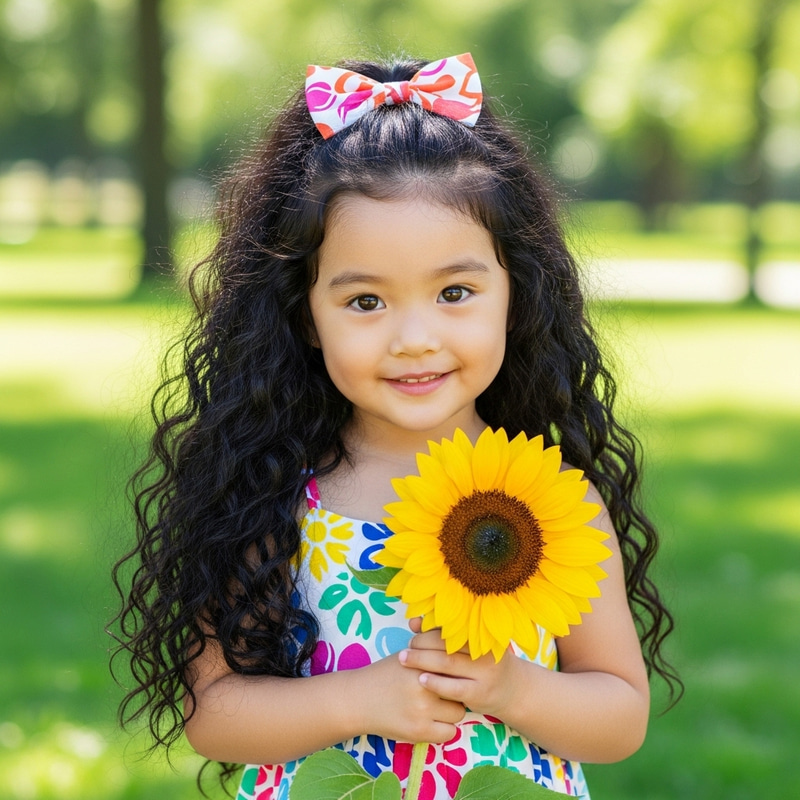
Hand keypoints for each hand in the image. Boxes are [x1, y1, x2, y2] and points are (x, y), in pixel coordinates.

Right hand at [354, 649, 465, 743]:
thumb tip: (459, 652)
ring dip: (451, 711)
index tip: (455, 674)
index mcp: (423, 663)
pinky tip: (434, 722)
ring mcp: (422, 710)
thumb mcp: (407, 656)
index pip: (456, 666)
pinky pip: (449, 733)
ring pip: (458, 712)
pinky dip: (445, 729)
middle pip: (461, 689)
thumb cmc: (385, 674)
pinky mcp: (418, 731)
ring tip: (439, 707)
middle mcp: (425, 685)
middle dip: (457, 691)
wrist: (359, 699)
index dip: (457, 671)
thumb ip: (431, 654)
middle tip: (448, 692)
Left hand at [400, 620, 533, 721]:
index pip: (451, 626)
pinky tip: (421, 679)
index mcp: (482, 634)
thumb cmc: (483, 663)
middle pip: (446, 643)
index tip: (413, 628)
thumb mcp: (470, 646)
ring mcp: (483, 673)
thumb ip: (444, 633)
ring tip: (405, 659)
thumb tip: (414, 621)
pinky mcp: (479, 694)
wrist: (514, 690)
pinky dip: (435, 683)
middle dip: (422, 643)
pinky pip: (453, 688)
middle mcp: (484, 651)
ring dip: (422, 660)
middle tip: (406, 646)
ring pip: (447, 663)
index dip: (429, 626)